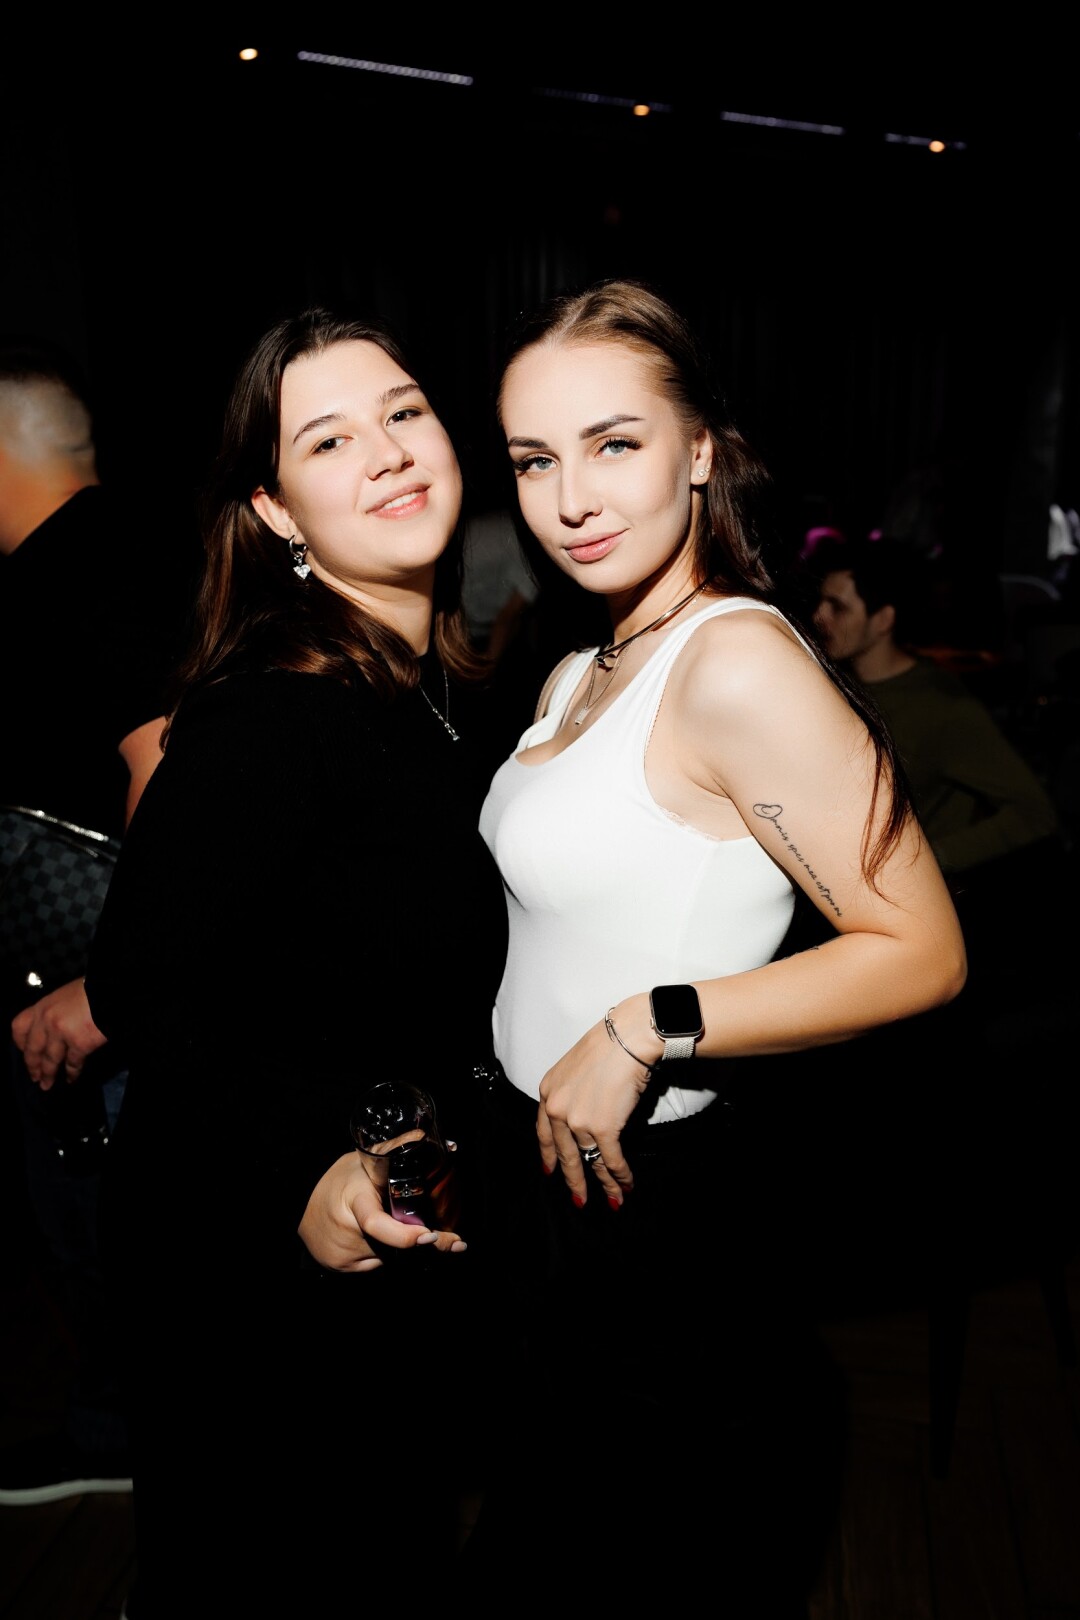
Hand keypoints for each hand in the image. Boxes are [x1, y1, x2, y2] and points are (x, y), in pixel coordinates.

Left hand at [11, 979, 107, 1089]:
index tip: (24, 1051)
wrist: (109, 991)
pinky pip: (73, 1063)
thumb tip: (55, 1027)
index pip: (19, 1027)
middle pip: (33, 1049)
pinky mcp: (79, 1044)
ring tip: (47, 1086)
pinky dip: (72, 1073)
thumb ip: (55, 1012)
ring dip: (48, 1074)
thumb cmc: (89, 990)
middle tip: (34, 1077)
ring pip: (50, 1060)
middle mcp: (46, 1021)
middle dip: (32, 1066)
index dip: (20, 1043)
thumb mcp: (64, 996)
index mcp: (42, 1007)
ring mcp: (61, 1034)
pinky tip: (72, 1079)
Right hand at [298, 1150, 467, 1272]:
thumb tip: (427, 1138)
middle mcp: (347, 1232)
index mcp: (354, 1201)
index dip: (404, 1235)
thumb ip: (395, 1151)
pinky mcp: (342, 1267)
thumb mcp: (364, 1161)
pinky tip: (381, 1241)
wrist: (300, 1203)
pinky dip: (386, 1255)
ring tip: (406, 1231)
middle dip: (422, 1243)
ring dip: (403, 1249)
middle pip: (394, 1246)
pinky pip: (377, 1265)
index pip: (376, 1223)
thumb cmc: (339, 1180)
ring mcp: (343, 1254)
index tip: (430, 1235)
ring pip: (389, 1258)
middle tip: (453, 1242)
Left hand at [537, 1018, 650, 1205]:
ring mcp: (578, 1121)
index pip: (544, 1132)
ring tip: (612, 1200)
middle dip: (574, 1181)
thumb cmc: (609, 1046)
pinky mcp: (602, 1128)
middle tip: (579, 1200)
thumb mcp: (575, 1067)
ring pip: (591, 1161)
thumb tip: (589, 1113)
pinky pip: (610, 1160)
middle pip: (564, 1154)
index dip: (548, 1155)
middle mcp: (557, 1109)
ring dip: (605, 1184)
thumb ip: (573, 1093)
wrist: (626, 1038)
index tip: (549, 1171)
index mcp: (547, 1091)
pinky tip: (626, 1185)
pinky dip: (620, 1176)